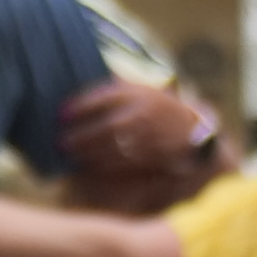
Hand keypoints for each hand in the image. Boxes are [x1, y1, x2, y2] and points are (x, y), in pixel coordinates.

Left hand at [55, 72, 224, 211]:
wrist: (194, 133)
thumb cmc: (156, 109)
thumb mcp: (140, 91)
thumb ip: (113, 88)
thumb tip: (76, 91)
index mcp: (140, 93)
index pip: (105, 97)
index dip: (80, 106)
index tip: (61, 113)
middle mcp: (146, 114)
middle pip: (108, 126)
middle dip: (82, 135)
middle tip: (61, 142)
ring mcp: (152, 137)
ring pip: (116, 148)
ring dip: (90, 153)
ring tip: (72, 155)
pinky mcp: (155, 157)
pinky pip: (126, 164)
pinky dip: (105, 166)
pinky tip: (91, 167)